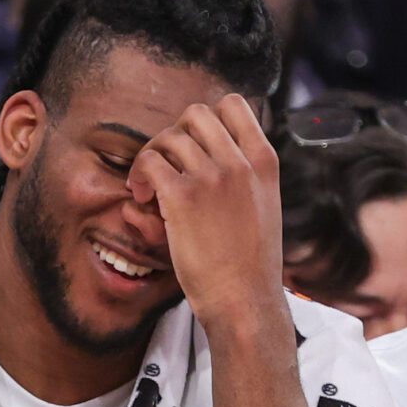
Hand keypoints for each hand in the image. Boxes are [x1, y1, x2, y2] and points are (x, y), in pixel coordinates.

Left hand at [128, 97, 282, 329]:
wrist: (245, 302)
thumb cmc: (252, 266)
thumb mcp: (266, 207)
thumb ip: (248, 176)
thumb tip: (223, 154)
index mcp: (264, 162)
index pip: (233, 105)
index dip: (208, 119)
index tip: (196, 146)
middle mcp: (239, 163)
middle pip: (196, 114)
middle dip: (175, 134)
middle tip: (168, 165)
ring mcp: (211, 177)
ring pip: (169, 136)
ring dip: (153, 155)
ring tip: (149, 187)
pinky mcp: (182, 197)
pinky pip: (150, 161)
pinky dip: (139, 174)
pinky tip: (142, 198)